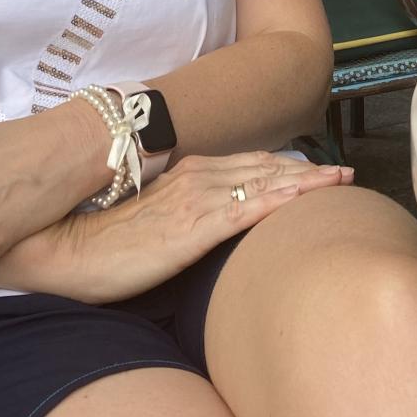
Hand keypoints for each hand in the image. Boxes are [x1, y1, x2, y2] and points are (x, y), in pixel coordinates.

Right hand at [34, 152, 352, 305]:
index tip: (320, 169)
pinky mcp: (196, 227)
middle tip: (345, 171)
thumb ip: (189, 208)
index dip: (289, 166)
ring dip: (308, 182)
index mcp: (190, 172)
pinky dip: (283, 201)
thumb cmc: (111, 242)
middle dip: (309, 171)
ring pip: (266, 183)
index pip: (251, 164)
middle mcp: (199, 177)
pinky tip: (308, 199)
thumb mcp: (159, 216)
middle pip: (267, 168)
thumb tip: (214, 217)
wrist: (72, 251)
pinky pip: (250, 210)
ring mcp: (199, 199)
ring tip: (341, 181)